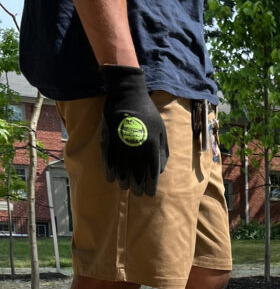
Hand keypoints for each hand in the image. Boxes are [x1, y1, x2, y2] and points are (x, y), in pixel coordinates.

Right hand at [100, 66, 168, 196]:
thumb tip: (160, 171)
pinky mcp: (109, 139)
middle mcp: (137, 148)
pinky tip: (111, 179)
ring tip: (126, 188)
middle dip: (138, 187)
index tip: (150, 194)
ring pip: (122, 170)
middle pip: (137, 174)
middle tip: (138, 193)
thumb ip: (162, 152)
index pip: (152, 173)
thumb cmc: (148, 113)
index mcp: (151, 146)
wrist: (127, 94)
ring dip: (124, 182)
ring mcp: (121, 144)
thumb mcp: (161, 131)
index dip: (151, 186)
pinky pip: (108, 160)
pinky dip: (110, 171)